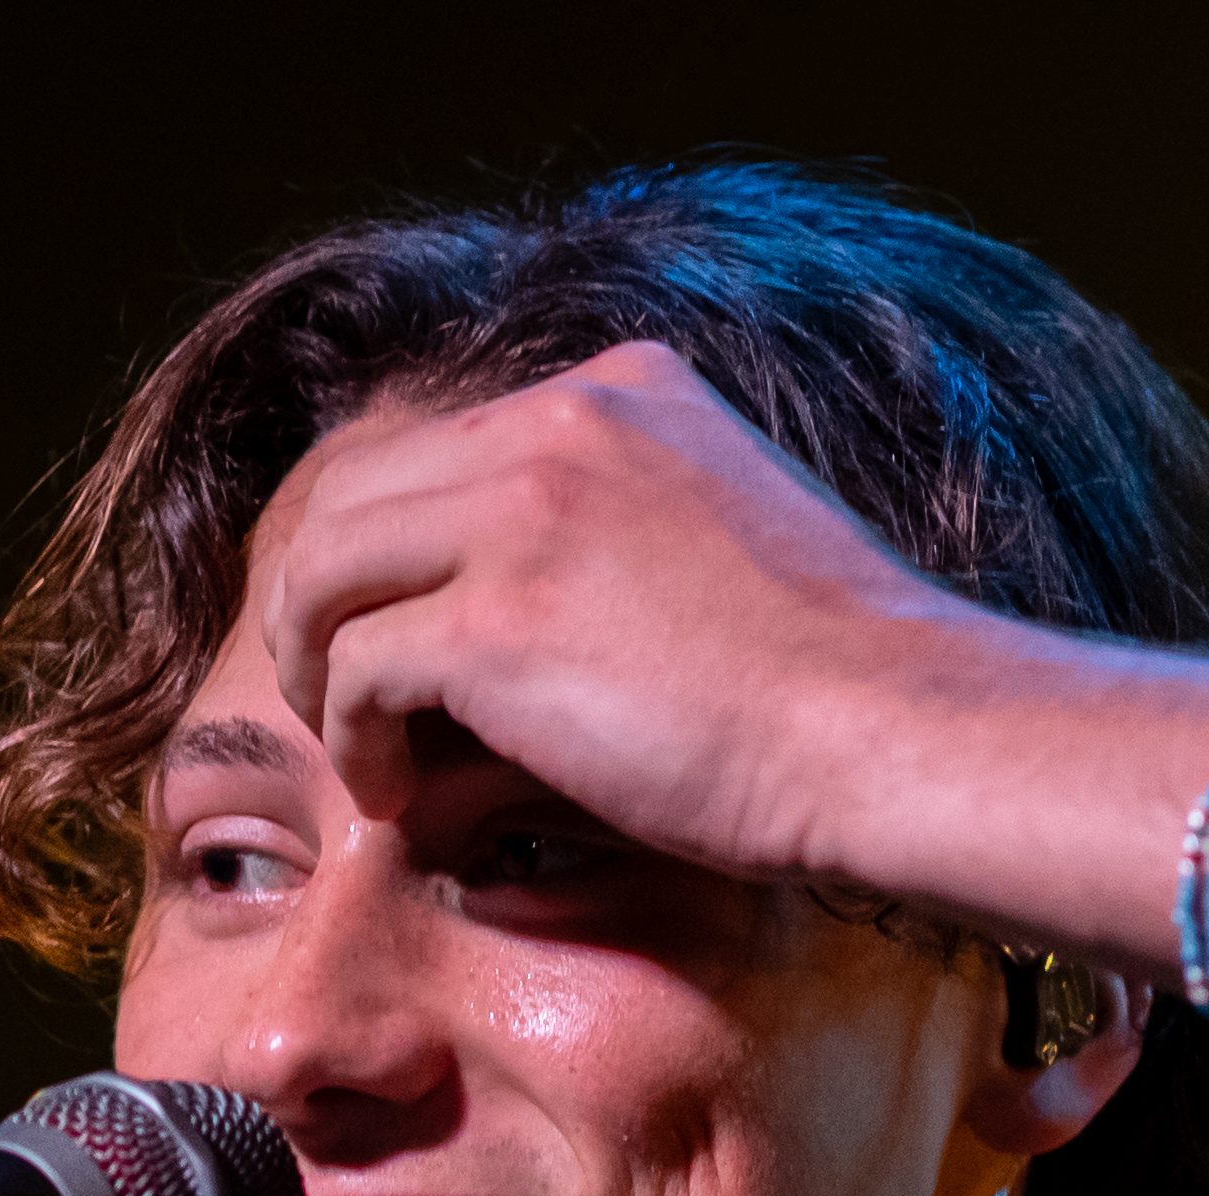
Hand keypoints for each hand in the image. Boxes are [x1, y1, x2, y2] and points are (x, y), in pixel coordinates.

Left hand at [258, 341, 1012, 886]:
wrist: (890, 733)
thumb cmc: (834, 679)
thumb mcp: (728, 532)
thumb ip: (631, 519)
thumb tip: (543, 586)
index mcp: (620, 389)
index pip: (437, 445)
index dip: (385, 546)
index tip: (386, 628)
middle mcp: (560, 424)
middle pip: (354, 494)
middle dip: (321, 600)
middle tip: (334, 694)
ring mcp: (523, 517)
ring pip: (326, 571)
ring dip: (317, 667)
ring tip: (354, 746)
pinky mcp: (499, 625)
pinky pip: (358, 670)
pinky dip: (353, 740)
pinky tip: (394, 793)